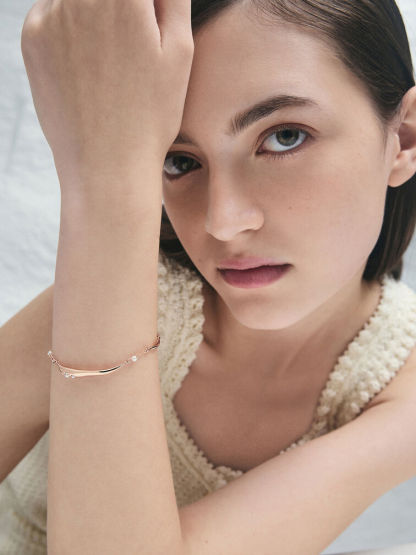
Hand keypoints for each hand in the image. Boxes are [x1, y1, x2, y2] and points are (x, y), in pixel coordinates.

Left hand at [20, 0, 193, 190]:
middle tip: (130, 41)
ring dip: (94, 11)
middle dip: (121, 9)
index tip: (146, 19)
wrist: (106, 165)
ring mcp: (50, 15)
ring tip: (109, 55)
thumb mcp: (181, 52)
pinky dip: (70, 24)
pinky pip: (52, 11)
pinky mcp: (31, 38)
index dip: (143, 5)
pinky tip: (88, 63)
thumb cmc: (150, 115)